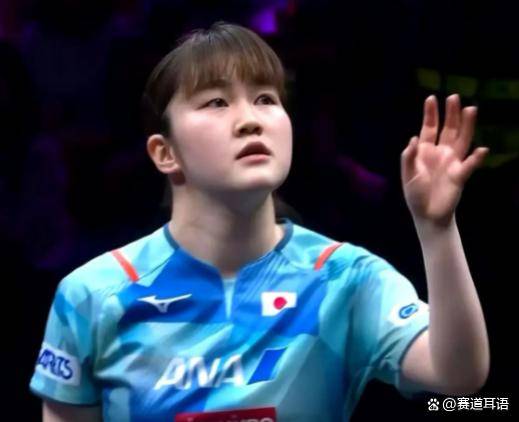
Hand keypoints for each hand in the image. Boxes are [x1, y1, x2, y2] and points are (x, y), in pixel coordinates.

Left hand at [401, 94, 488, 227]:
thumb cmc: (414, 193)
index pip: (428, 128)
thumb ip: (408, 157)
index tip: (431, 98)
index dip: (430, 114)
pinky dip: (476, 158)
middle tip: (454, 97)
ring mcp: (451, 162)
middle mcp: (440, 152)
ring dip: (466, 125)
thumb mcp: (407, 174)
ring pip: (462, 140)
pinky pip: (470, 165)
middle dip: (451, 113)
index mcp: (424, 151)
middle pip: (448, 129)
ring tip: (471, 109)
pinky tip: (482, 150)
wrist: (426, 214)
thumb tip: (413, 139)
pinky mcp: (460, 175)